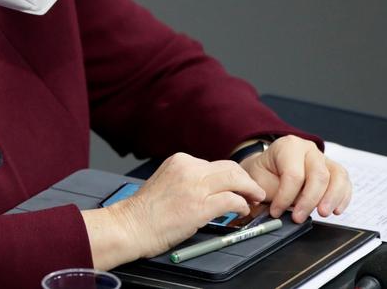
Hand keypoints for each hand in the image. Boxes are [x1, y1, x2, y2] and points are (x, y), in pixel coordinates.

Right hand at [110, 152, 265, 258]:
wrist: (131, 226)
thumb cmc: (146, 212)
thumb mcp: (166, 182)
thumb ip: (187, 179)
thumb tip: (211, 187)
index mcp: (180, 161)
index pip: (215, 164)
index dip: (231, 176)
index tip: (239, 185)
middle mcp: (189, 168)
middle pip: (230, 168)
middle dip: (246, 180)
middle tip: (255, 191)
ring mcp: (195, 186)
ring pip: (235, 180)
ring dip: (250, 190)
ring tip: (255, 199)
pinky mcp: (200, 205)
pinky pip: (232, 200)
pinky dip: (242, 205)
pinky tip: (243, 211)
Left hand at [237, 135, 352, 223]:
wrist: (270, 169)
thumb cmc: (265, 174)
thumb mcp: (259, 180)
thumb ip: (270, 193)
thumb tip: (279, 212)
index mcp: (288, 146)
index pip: (293, 174)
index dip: (285, 197)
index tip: (277, 212)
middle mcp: (308, 149)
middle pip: (319, 175)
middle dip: (310, 200)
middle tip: (298, 218)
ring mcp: (324, 158)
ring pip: (337, 177)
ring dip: (332, 199)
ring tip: (322, 214)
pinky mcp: (334, 170)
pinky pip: (345, 183)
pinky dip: (343, 198)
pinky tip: (336, 210)